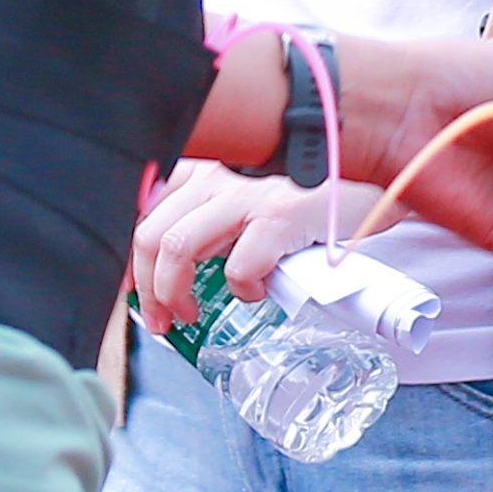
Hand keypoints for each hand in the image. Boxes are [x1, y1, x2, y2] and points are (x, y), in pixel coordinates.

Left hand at [132, 161, 324, 337]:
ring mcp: (247, 195)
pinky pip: (238, 266)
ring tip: (190, 314)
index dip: (128, 258)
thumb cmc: (298, 211)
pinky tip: (257, 291)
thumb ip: (203, 226)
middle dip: (147, 288)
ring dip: (174, 293)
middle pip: (150, 233)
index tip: (131, 290)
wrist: (364, 199)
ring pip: (178, 245)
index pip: (141, 210)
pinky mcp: (280, 216)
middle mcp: (218, 176)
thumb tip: (158, 271)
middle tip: (161, 318)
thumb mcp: (239, 212)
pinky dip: (242, 290)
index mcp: (201, 172)